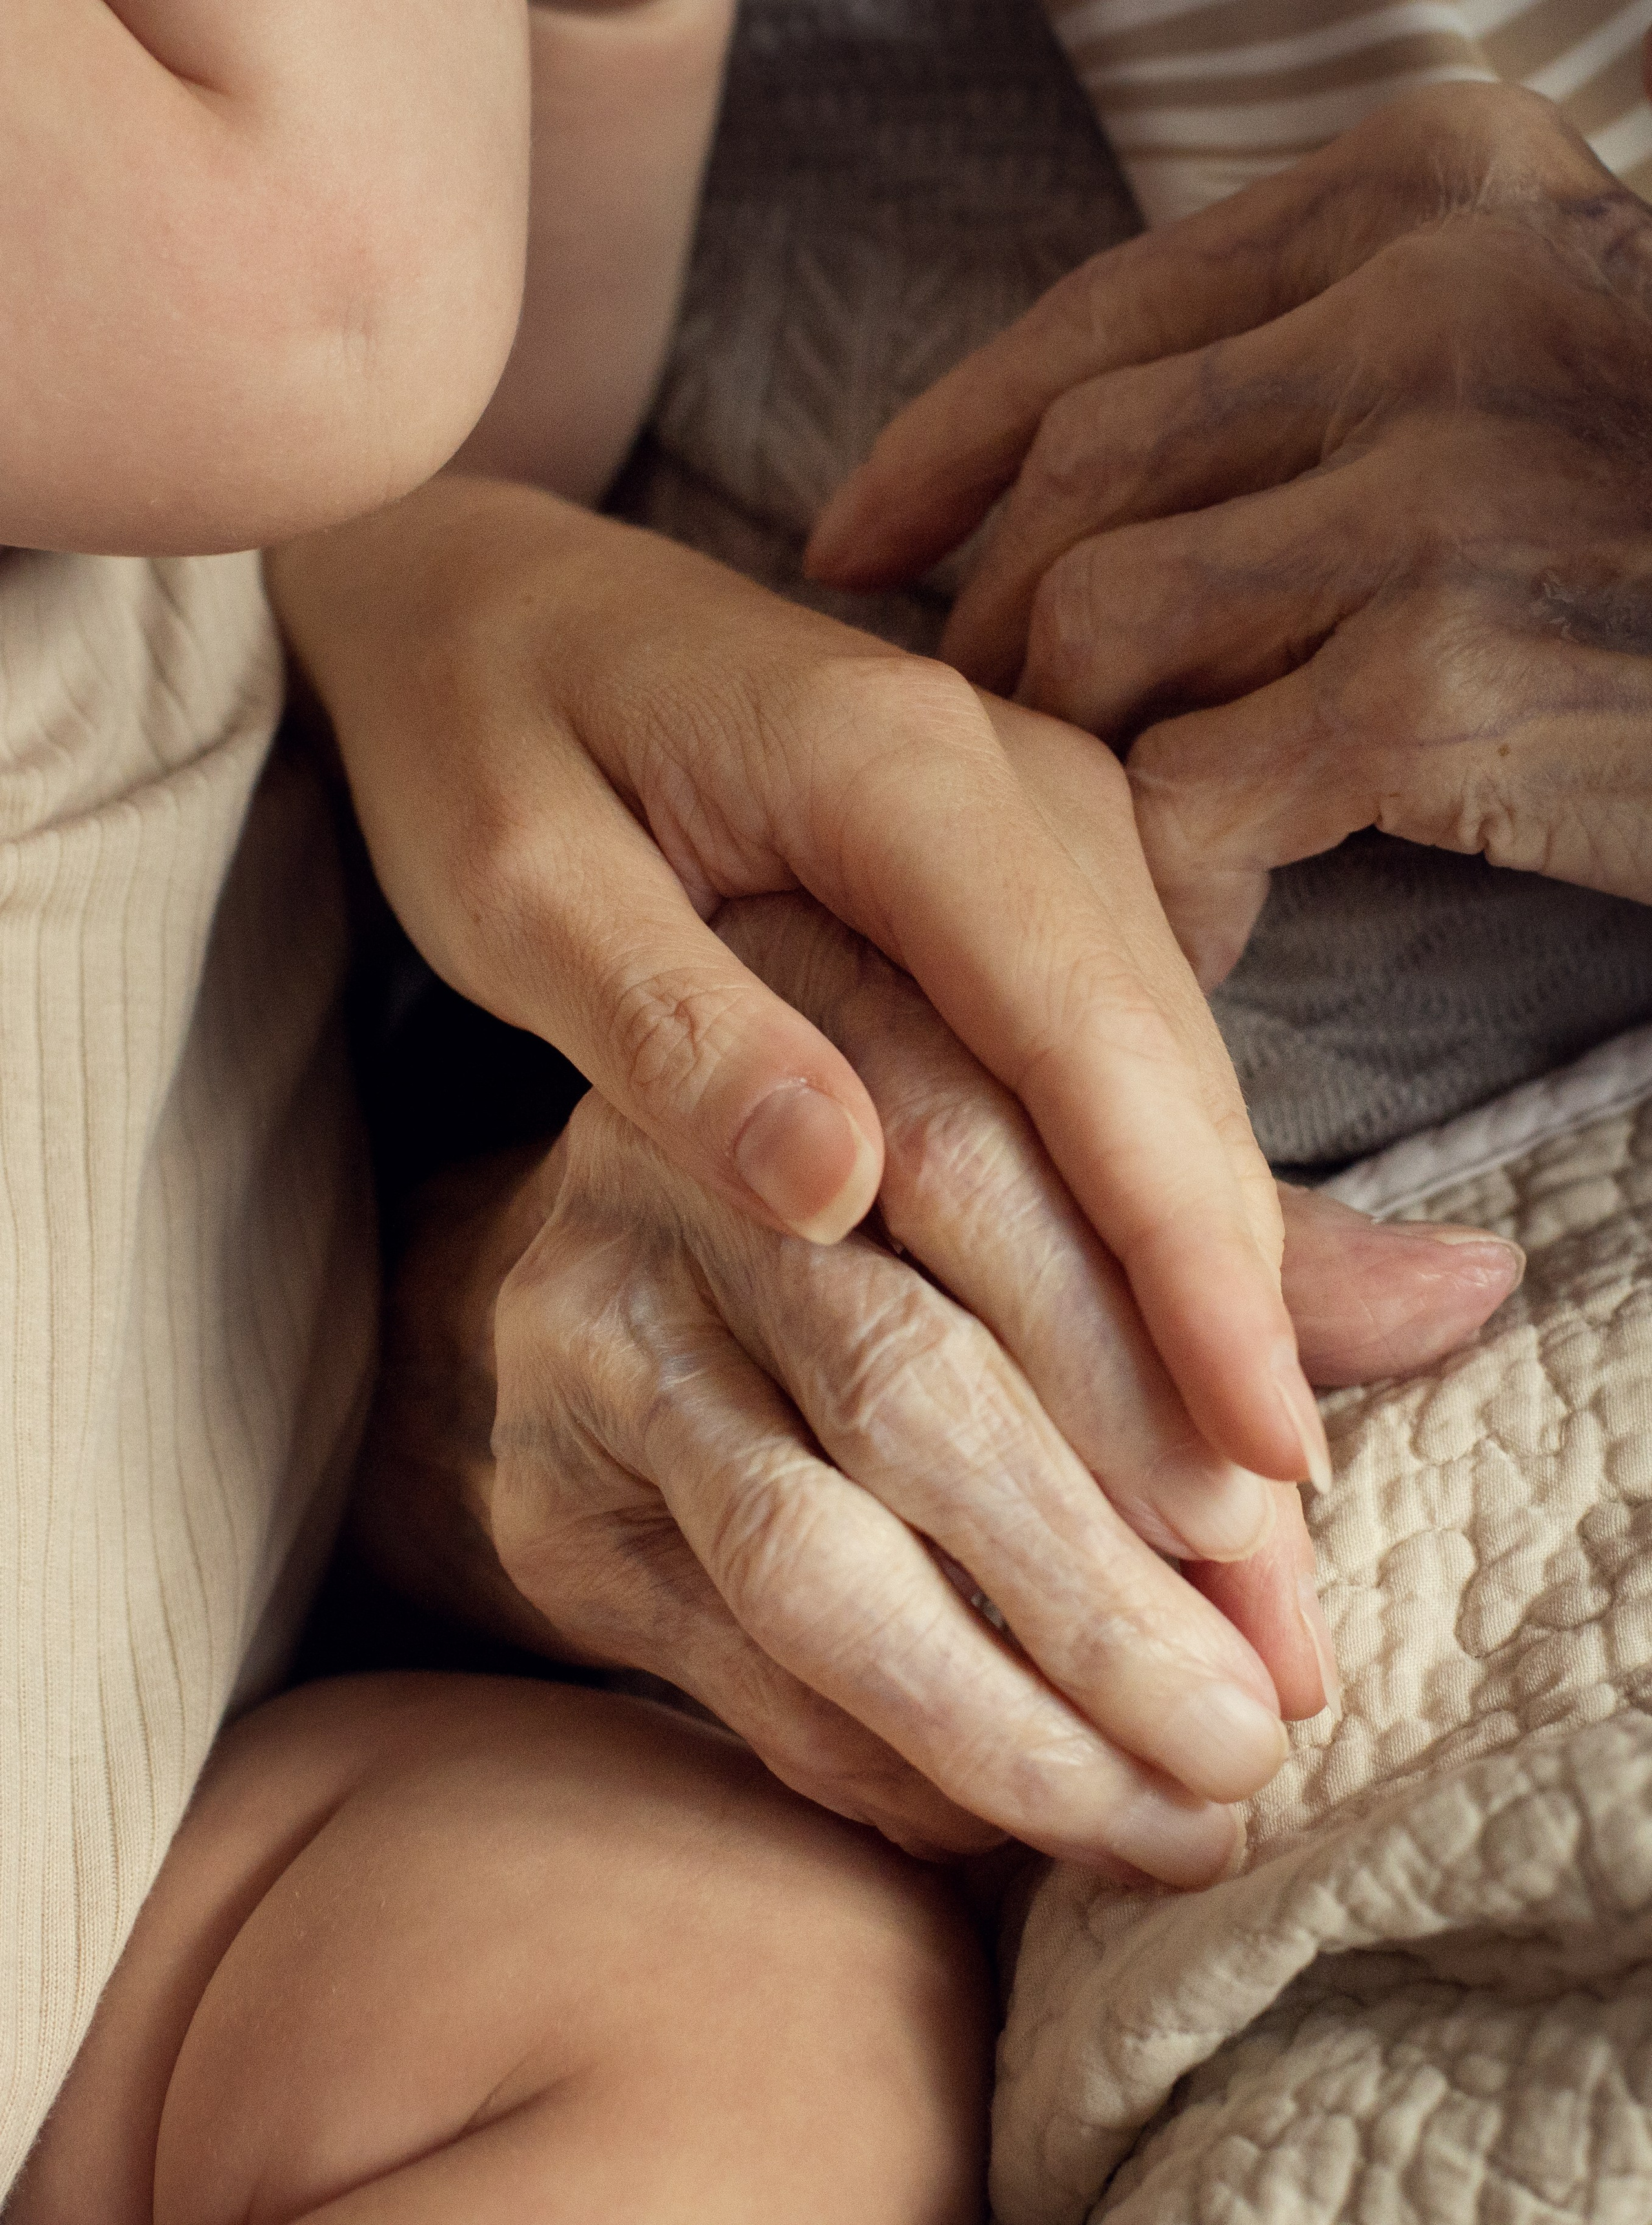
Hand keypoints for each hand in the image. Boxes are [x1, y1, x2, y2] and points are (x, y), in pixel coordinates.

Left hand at [271, 478, 1332, 1496]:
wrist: (489, 590)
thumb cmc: (479, 730)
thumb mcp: (518, 879)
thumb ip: (673, 1025)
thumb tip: (840, 1194)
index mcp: (895, 770)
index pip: (1087, 1046)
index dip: (1187, 1265)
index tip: (1258, 1457)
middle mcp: (1017, 777)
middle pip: (1164, 1078)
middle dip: (1230, 1317)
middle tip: (1271, 1568)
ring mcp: (1044, 812)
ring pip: (1167, 1076)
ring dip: (1209, 1280)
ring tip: (1249, 1506)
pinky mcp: (1029, 861)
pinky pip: (1121, 1051)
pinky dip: (1150, 1202)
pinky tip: (1167, 1350)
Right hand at [357, 896, 1521, 1881]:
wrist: (627, 1279)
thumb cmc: (896, 1222)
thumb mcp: (1054, 1184)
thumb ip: (1230, 1253)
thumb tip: (1466, 1289)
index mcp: (817, 1028)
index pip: (991, 1175)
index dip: (1141, 1366)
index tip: (1272, 1527)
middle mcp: (677, 1165)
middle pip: (905, 1383)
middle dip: (1094, 1588)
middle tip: (1240, 1739)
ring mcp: (588, 1333)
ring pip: (804, 1555)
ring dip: (1001, 1716)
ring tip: (1160, 1825)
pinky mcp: (542, 1499)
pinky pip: (731, 1660)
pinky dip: (882, 1759)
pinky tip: (1006, 1817)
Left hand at [807, 82, 1651, 985]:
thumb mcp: (1558, 341)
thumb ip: (1367, 350)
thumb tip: (1143, 468)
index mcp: (1434, 194)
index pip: (1102, 318)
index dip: (946, 443)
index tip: (853, 541)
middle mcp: (1422, 310)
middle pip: (1076, 478)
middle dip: (994, 625)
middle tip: (989, 739)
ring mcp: (1427, 494)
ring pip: (1104, 626)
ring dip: (1065, 755)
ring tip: (1087, 838)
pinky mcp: (1436, 684)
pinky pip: (1190, 790)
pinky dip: (1163, 874)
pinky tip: (1193, 925)